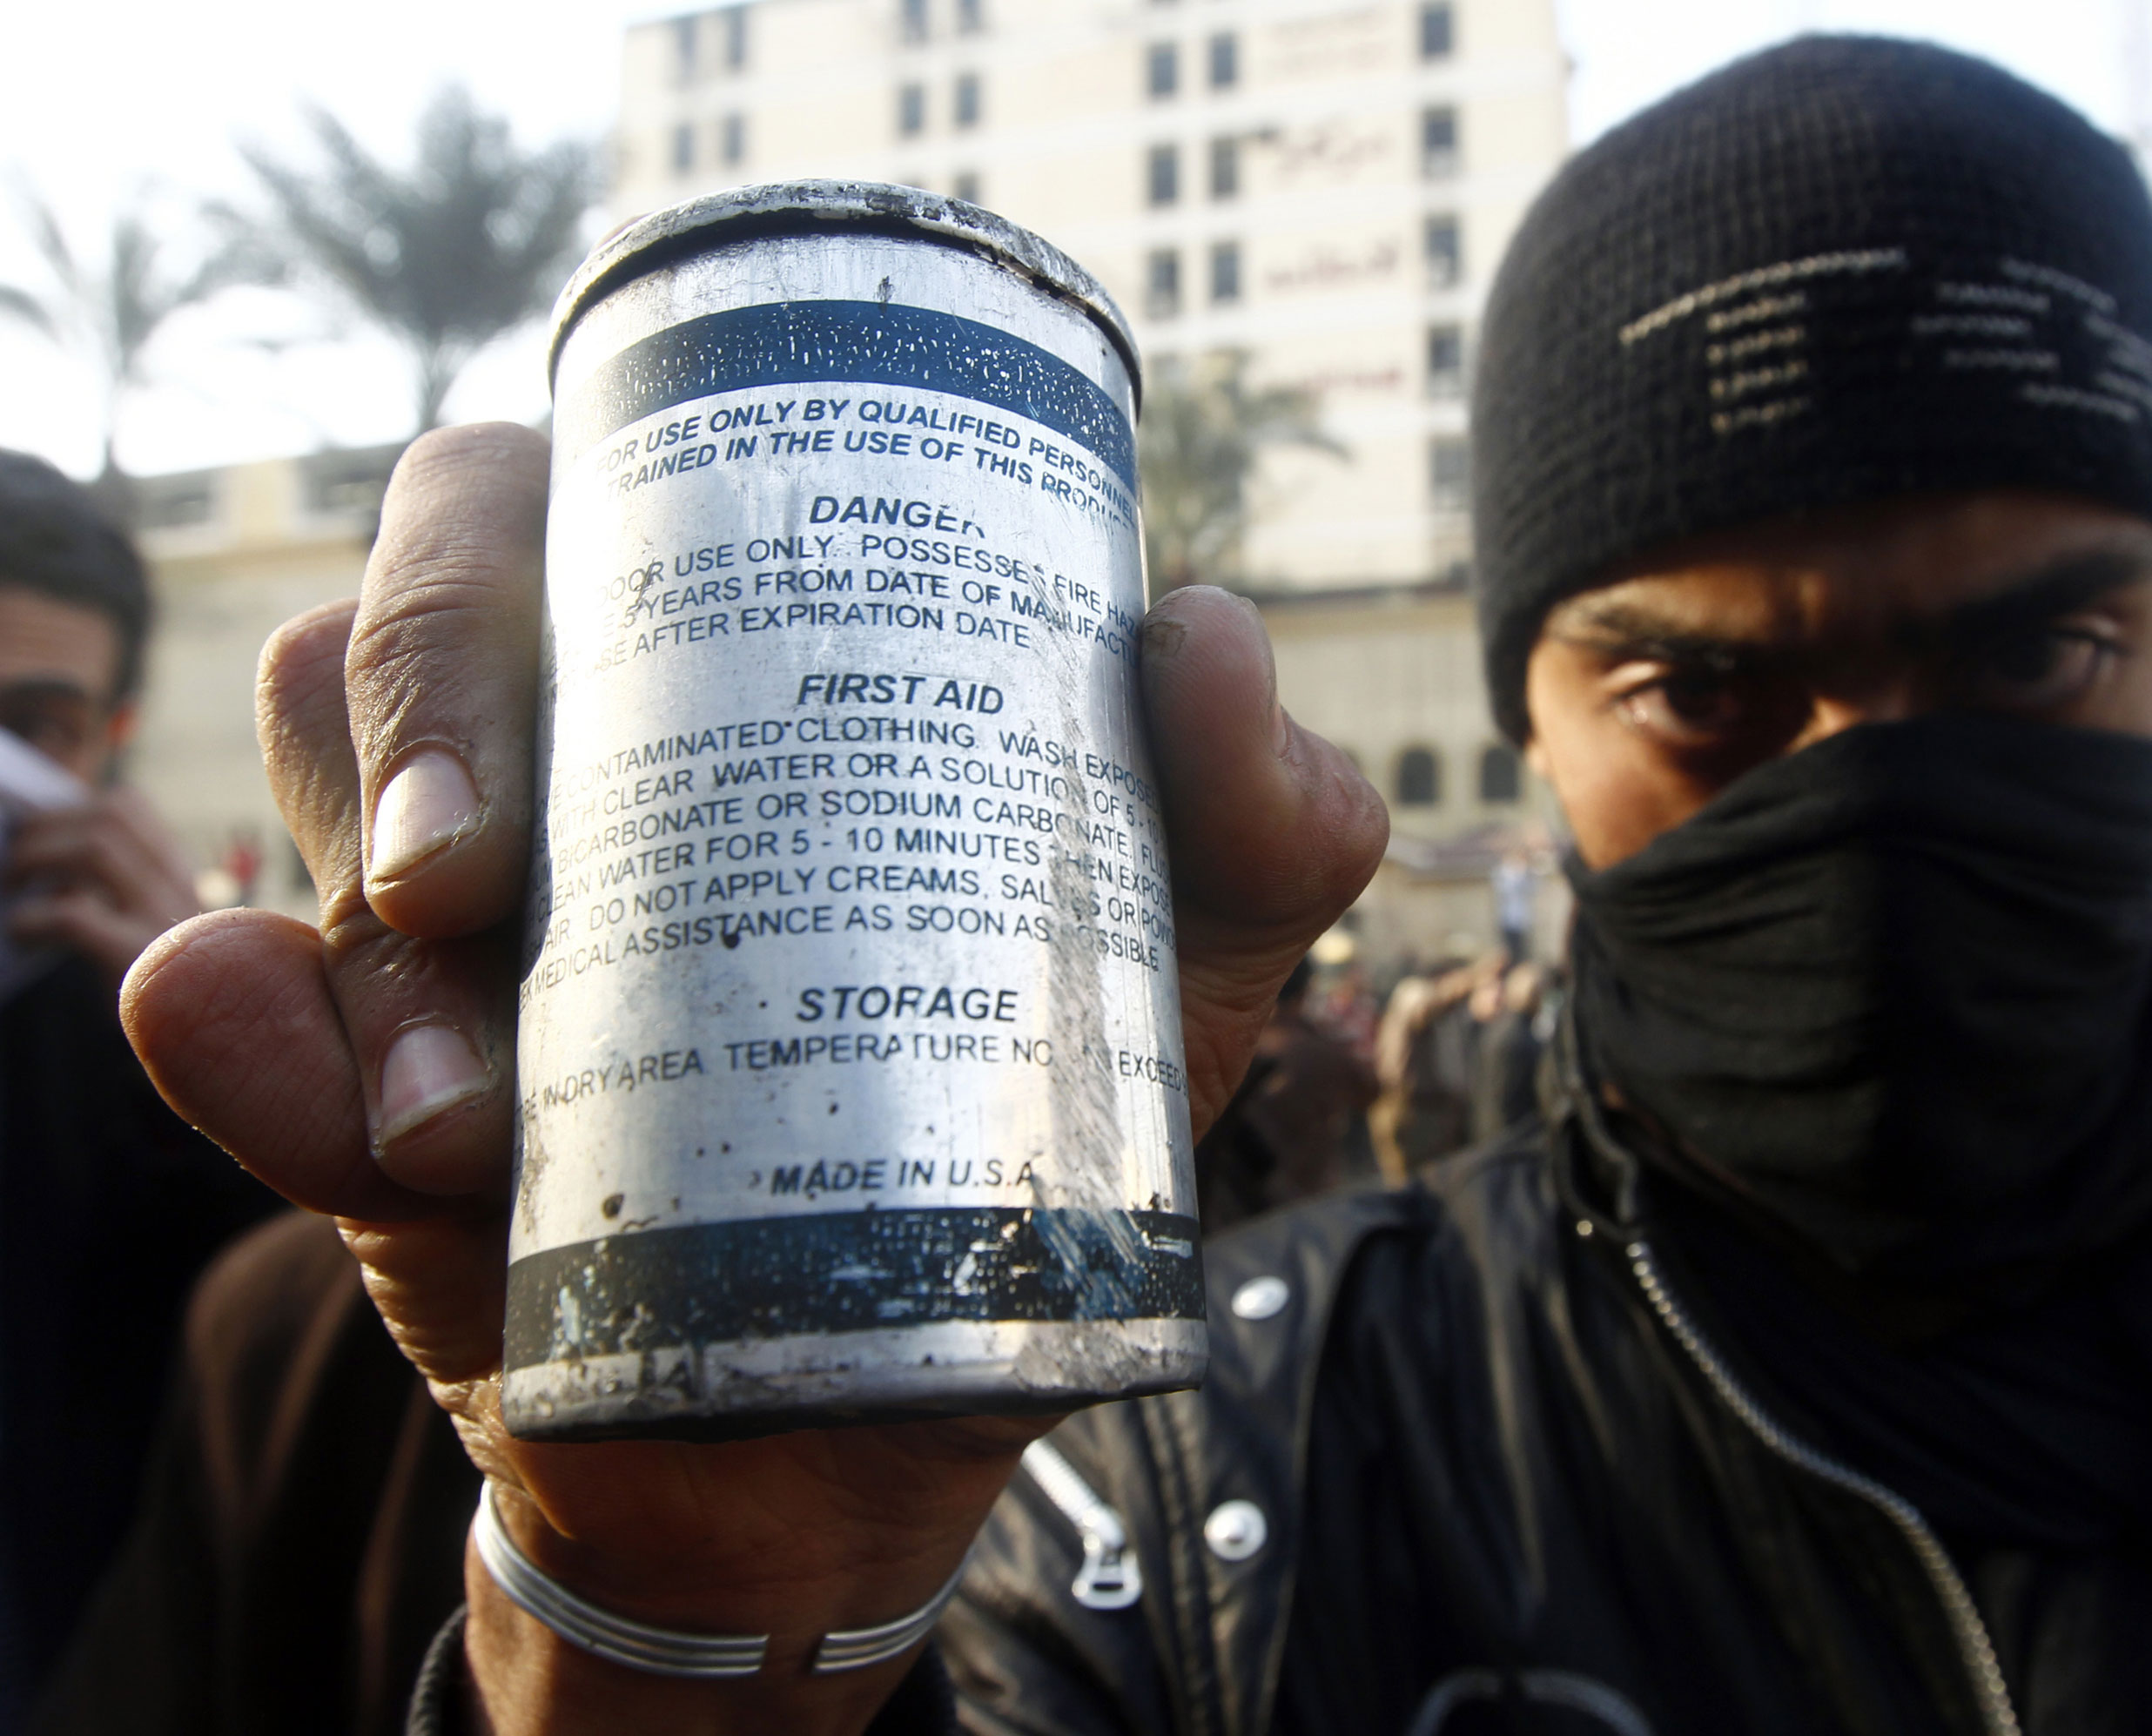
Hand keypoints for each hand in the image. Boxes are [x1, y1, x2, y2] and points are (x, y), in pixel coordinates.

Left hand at [7, 785, 202, 981]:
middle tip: (13, 862)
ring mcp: (168, 925)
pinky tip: (22, 936)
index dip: (72, 807)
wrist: (219, 1057)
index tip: (36, 833)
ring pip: (98, 851)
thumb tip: (41, 857)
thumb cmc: (165, 998)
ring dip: (37, 859)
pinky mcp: (144, 965)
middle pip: (110, 818)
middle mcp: (181, 891)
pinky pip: (77, 917)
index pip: (130, 808)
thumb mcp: (154, 935)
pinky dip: (34, 919)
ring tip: (12, 888)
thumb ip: (120, 896)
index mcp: (179, 879)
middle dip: (44, 829)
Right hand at [119, 424, 1386, 1734]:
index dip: (500, 553)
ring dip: (351, 954)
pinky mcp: (362, 1090)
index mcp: (710, 672)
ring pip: (309, 822)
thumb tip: (1204, 634)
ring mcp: (441, 926)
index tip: (582, 690)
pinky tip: (241, 1032)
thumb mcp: (1172, 976)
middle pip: (400, 632)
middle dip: (410, 733)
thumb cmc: (1025, 1128)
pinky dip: (232, 1036)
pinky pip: (234, 1020)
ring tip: (453, 1129)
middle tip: (474, 897)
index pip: (552, 510)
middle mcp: (554, 764)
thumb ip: (1259, 821)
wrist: (883, 1404)